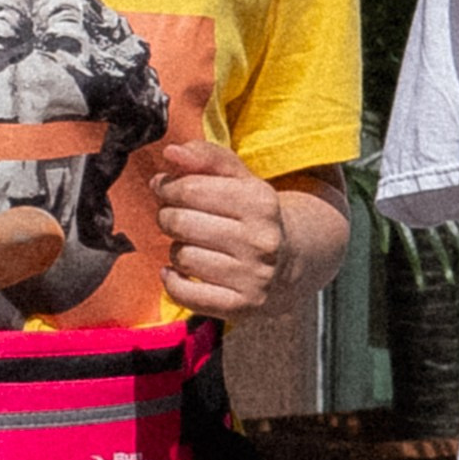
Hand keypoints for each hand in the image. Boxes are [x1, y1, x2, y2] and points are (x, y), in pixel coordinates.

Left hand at [156, 138, 284, 317]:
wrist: (293, 263)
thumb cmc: (254, 216)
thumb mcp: (240, 180)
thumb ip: (207, 158)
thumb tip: (170, 152)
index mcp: (260, 202)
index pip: (190, 189)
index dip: (167, 187)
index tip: (165, 189)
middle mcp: (260, 240)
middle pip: (181, 223)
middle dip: (168, 217)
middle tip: (173, 217)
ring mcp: (253, 277)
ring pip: (182, 257)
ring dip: (176, 249)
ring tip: (190, 245)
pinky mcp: (241, 307)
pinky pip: (185, 294)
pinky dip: (172, 281)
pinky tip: (177, 272)